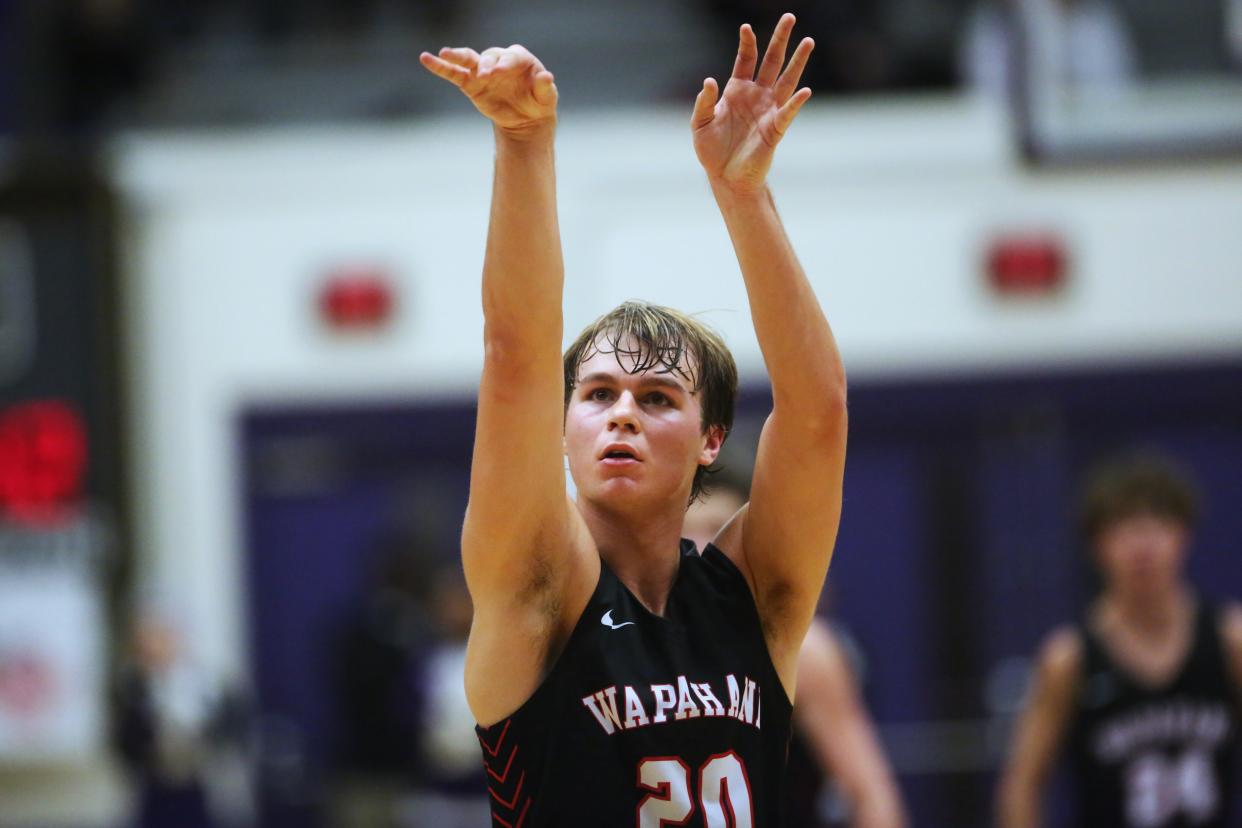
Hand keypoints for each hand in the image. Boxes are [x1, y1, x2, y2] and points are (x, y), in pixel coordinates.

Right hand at [420, 45, 557, 136]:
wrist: (526, 119)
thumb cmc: (538, 102)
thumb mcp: (547, 98)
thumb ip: (545, 87)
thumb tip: (546, 77)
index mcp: (519, 58)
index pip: (511, 57)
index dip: (505, 64)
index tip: (500, 73)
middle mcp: (499, 60)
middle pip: (488, 56)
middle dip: (485, 64)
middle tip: (485, 75)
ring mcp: (483, 71)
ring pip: (468, 60)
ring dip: (456, 56)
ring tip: (443, 52)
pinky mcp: (471, 84)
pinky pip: (454, 74)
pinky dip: (440, 67)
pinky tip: (426, 59)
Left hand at [692, 13, 813, 193]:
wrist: (725, 177)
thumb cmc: (712, 150)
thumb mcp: (700, 123)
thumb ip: (704, 102)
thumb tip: (709, 81)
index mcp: (737, 90)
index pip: (745, 59)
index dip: (747, 43)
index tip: (745, 27)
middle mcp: (757, 96)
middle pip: (771, 61)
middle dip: (780, 40)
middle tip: (789, 17)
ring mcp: (768, 110)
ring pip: (787, 80)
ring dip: (797, 62)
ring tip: (808, 41)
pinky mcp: (775, 130)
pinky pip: (788, 113)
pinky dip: (796, 103)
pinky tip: (806, 90)